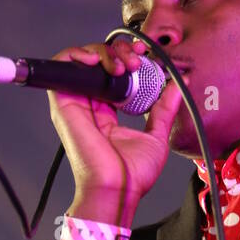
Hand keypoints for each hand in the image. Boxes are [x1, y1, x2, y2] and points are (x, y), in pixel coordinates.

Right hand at [47, 37, 184, 222]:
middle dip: (120, 51)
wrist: (119, 188)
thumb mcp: (157, 135)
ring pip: (82, 60)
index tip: (145, 57)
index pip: (114, 73)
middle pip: (99, 62)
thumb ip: (165, 108)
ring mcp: (76, 103)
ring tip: (122, 64)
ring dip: (103, 51)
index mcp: (108, 112)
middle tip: (137, 60)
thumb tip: (178, 84)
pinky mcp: (64, 104)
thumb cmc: (132, 174)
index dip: (128, 58)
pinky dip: (75, 55)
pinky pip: (61, 68)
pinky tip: (95, 59)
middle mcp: (90, 105)